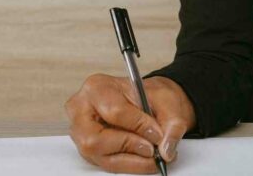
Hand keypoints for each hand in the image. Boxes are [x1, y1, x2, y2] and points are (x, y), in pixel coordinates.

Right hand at [65, 73, 196, 173]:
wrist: (148, 101)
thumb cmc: (151, 96)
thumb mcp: (168, 101)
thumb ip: (171, 125)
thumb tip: (165, 149)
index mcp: (97, 87)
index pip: (114, 111)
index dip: (138, 126)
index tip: (157, 134)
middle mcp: (81, 111)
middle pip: (96, 140)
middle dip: (129, 146)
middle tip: (152, 149)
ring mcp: (81, 132)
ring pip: (100, 156)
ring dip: (130, 160)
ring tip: (152, 155)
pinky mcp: (88, 149)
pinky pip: (106, 164)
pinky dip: (128, 164)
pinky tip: (143, 158)